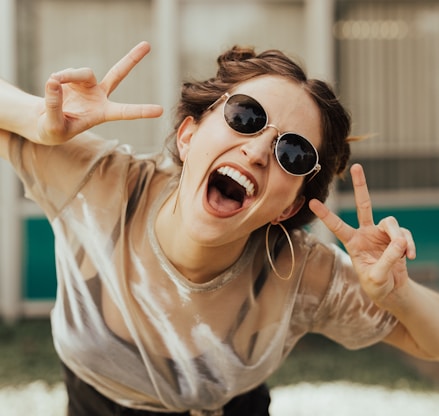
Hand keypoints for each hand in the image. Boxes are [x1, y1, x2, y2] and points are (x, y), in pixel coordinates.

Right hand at [38, 41, 162, 143]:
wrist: (46, 121)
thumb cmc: (54, 130)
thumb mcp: (53, 126)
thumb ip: (54, 106)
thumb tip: (54, 81)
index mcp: (103, 114)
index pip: (125, 112)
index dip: (142, 111)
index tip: (160, 111)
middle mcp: (100, 97)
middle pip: (118, 74)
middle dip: (132, 59)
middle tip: (147, 45)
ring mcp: (88, 85)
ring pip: (83, 72)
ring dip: (68, 76)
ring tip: (55, 84)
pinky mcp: (74, 78)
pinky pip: (67, 73)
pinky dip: (59, 77)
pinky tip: (53, 85)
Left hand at [309, 164, 415, 306]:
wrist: (392, 290)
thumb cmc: (376, 285)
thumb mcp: (376, 277)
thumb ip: (387, 260)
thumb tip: (400, 242)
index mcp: (352, 242)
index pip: (337, 226)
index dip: (325, 214)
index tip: (312, 202)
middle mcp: (365, 233)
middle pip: (363, 205)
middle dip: (360, 186)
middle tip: (357, 166)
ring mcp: (381, 233)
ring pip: (390, 222)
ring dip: (398, 237)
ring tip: (402, 253)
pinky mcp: (396, 237)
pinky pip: (404, 234)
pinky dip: (408, 245)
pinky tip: (409, 257)